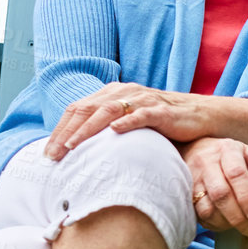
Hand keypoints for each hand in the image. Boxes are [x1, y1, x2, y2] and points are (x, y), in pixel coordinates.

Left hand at [45, 84, 213, 159]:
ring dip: (88, 129)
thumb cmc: (162, 124)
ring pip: (108, 111)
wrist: (199, 116)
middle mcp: (124, 92)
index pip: (78, 109)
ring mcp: (142, 100)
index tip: (48, 153)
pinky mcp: (161, 111)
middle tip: (53, 155)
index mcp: (112, 94)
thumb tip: (79, 153)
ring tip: (74, 146)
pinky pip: (141, 115)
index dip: (61, 129)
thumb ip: (107, 130)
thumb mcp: (130, 123)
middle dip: (67, 133)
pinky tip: (114, 131)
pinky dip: (127, 122)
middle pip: (88, 109)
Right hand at [182, 137, 247, 236]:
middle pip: (221, 194)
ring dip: (223, 222)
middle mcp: (207, 162)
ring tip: (237, 227)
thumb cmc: (227, 154)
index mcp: (228, 150)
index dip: (247, 198)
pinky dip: (210, 223)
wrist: (191, 146)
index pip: (237, 174)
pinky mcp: (182, 190)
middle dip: (237, 216)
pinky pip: (195, 212)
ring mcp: (192, 177)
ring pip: (206, 206)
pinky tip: (222, 225)